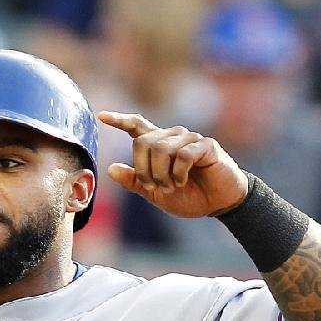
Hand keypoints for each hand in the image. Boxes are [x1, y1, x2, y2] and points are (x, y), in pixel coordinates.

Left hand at [98, 111, 248, 217]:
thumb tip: (110, 169)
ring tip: (172, 186)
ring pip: (161, 149)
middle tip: (154, 187)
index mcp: (159, 146)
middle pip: (143, 142)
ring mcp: (190, 139)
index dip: (120, 121)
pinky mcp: (206, 145)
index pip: (137, 126)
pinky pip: (182, 154)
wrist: (218, 204)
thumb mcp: (155, 193)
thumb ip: (134, 182)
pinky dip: (178, 173)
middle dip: (144, 170)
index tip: (101, 116)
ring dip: (161, 175)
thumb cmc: (189, 196)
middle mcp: (173, 137)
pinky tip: (184, 180)